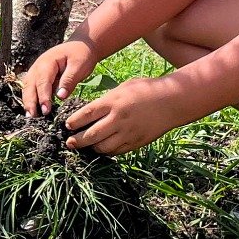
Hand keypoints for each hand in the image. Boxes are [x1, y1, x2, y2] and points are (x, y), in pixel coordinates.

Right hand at [20, 40, 96, 116]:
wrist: (81, 45)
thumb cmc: (81, 55)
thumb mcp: (79, 66)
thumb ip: (69, 81)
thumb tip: (60, 97)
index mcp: (48, 61)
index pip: (43, 81)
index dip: (43, 97)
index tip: (45, 111)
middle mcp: (38, 66)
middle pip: (30, 85)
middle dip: (30, 101)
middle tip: (32, 117)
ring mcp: (36, 70)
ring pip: (27, 87)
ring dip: (28, 101)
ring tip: (30, 116)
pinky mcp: (38, 76)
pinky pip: (31, 88)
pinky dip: (30, 98)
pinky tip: (32, 109)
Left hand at [63, 76, 177, 154]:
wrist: (172, 101)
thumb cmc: (146, 89)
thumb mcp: (123, 88)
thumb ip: (106, 100)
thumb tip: (90, 112)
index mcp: (113, 102)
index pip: (86, 115)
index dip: (73, 122)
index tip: (67, 125)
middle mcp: (118, 119)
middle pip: (91, 135)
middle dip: (77, 141)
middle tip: (69, 142)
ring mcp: (127, 133)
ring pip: (102, 147)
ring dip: (91, 148)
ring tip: (85, 146)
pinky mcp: (135, 142)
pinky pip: (116, 151)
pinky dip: (106, 151)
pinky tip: (102, 148)